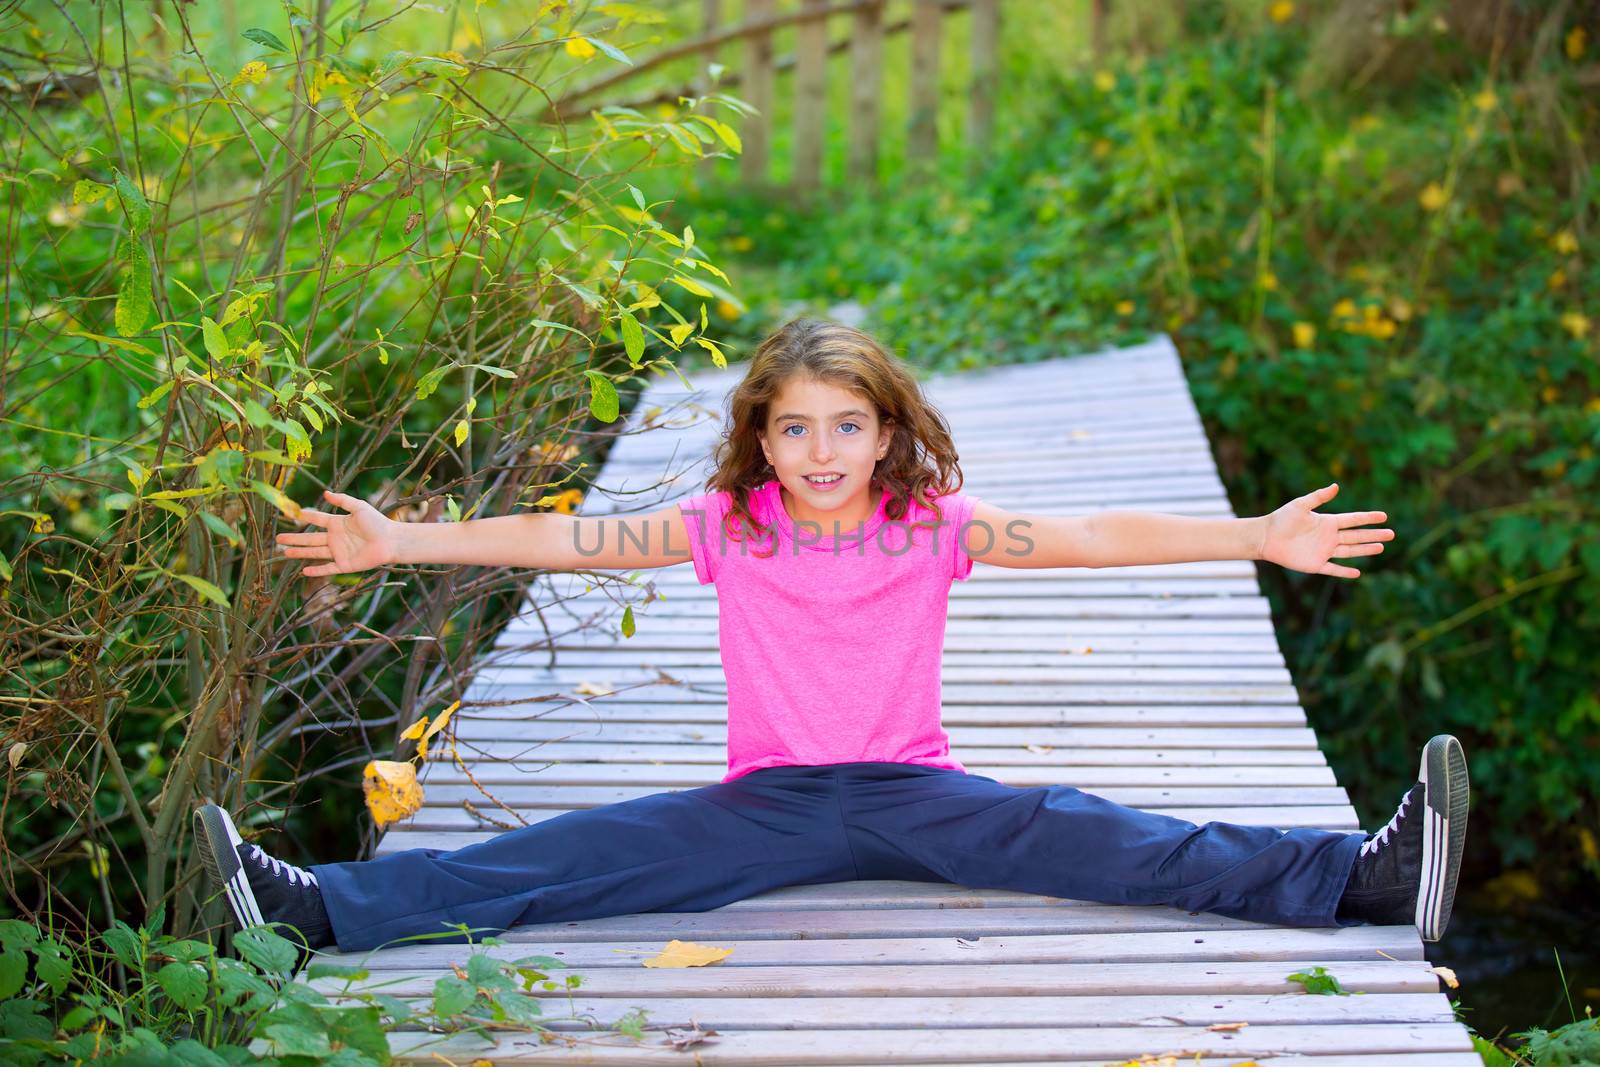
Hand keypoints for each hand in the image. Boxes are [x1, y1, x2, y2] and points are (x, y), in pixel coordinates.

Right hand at [275, 489, 399, 576]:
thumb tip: (325, 493)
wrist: (391, 541)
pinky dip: (316, 570)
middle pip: (310, 538)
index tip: (293, 514)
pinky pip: (327, 568)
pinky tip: (303, 571)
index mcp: (339, 524)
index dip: (307, 517)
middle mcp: (336, 538)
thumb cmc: (378, 522)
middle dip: (294, 538)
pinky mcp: (345, 565)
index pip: (318, 520)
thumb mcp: (359, 507)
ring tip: (284, 552)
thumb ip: (342, 500)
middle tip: (278, 538)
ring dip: (299, 553)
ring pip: (314, 553)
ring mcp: (339, 552)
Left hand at [1259, 482, 1393, 578]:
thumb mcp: (1301, 505)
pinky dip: (1345, 572)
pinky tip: (1358, 573)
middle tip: (1392, 534)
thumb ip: (1319, 497)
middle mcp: (1328, 537)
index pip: (1353, 520)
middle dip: (1374, 535)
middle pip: (1356, 536)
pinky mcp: (1315, 564)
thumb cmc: (1282, 519)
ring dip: (1365, 550)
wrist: (1265, 536)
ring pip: (1350, 551)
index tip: (1384, 516)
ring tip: (1382, 547)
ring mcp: (1323, 551)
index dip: (1368, 518)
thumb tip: (1336, 485)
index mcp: (1327, 522)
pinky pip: (1333, 569)